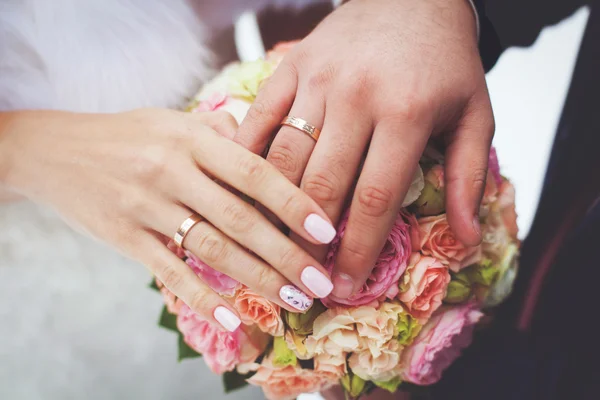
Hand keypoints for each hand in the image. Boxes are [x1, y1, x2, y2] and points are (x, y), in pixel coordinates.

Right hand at [1, 109, 336, 329]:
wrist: (55, 150)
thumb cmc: (127, 135)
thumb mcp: (174, 120)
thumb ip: (222, 132)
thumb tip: (269, 147)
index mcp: (192, 137)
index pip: (254, 171)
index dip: (293, 202)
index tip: (326, 231)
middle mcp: (172, 169)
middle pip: (240, 218)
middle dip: (286, 254)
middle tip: (320, 283)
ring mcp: (146, 204)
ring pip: (211, 248)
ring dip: (257, 279)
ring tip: (293, 301)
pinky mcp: (123, 236)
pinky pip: (168, 271)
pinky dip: (201, 297)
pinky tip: (232, 318)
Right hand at [234, 0, 492, 297]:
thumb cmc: (446, 62)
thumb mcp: (476, 114)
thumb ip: (470, 176)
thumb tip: (467, 240)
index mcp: (406, 112)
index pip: (374, 198)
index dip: (357, 249)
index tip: (344, 286)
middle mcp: (356, 96)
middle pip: (321, 185)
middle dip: (308, 241)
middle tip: (302, 278)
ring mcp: (316, 79)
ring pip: (284, 157)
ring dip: (273, 208)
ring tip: (272, 246)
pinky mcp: (291, 66)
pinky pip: (260, 117)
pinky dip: (248, 157)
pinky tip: (243, 191)